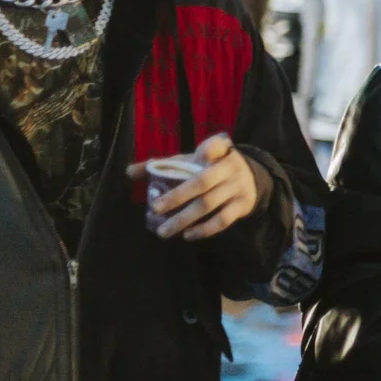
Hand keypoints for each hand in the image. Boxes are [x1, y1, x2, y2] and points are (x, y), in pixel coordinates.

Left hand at [128, 134, 261, 241]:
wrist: (252, 179)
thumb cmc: (213, 168)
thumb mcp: (194, 160)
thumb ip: (165, 165)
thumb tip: (129, 172)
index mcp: (220, 152)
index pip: (216, 146)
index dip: (209, 149)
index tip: (200, 154)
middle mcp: (230, 169)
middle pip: (202, 182)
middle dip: (177, 196)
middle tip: (155, 209)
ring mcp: (237, 188)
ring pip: (208, 205)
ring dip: (184, 219)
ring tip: (163, 232)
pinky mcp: (242, 206)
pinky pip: (223, 221)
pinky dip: (204, 230)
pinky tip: (187, 235)